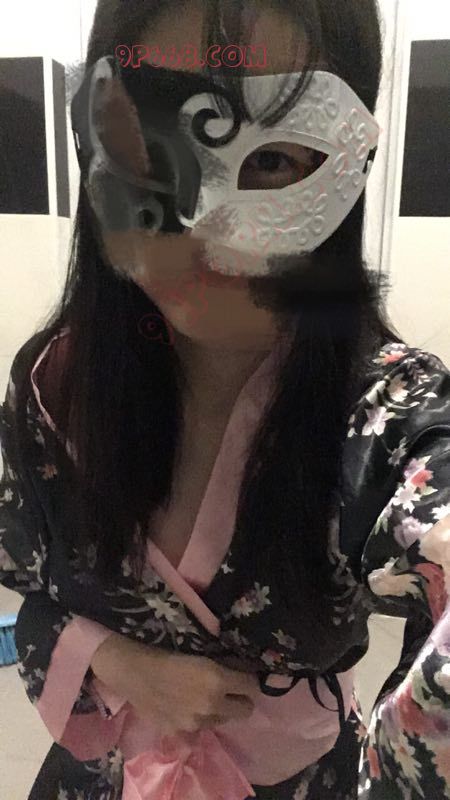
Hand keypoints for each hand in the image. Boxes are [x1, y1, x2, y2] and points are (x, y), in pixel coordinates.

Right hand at [91, 633, 259, 735]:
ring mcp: (197, 723)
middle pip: (246, 710)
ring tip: (203, 698)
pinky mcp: (182, 733)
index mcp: (218, 680)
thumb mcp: (202, 655)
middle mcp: (212, 705)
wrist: (135, 672)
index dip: (250, 680)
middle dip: (242, 699)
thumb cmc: (167, 654)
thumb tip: (244, 669)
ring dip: (219, 710)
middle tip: (230, 691)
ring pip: (223, 720)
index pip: (252, 685)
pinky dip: (198, 720)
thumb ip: (225, 666)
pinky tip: (186, 709)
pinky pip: (200, 729)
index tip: (244, 677)